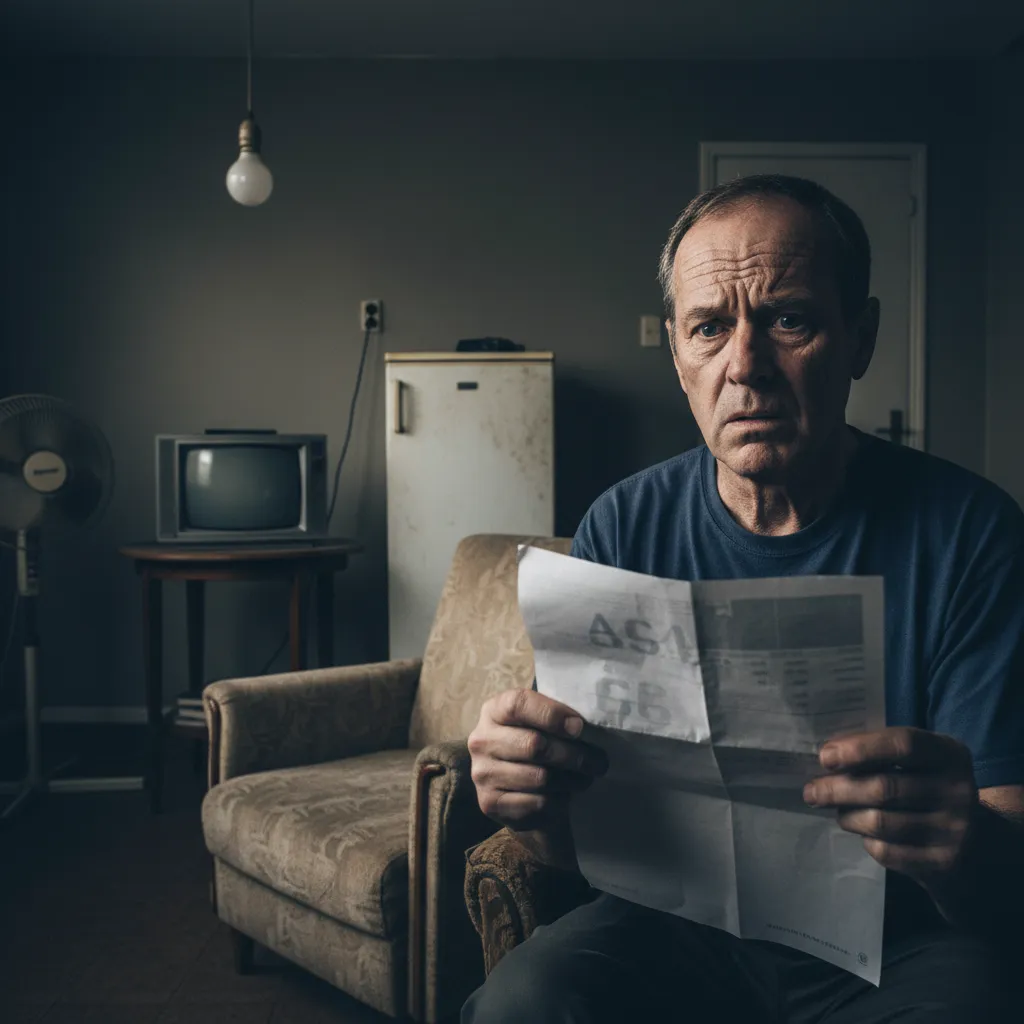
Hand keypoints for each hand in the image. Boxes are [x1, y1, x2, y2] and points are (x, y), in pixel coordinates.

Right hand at [468, 688, 607, 830]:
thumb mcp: (541, 724)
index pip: (519, 704)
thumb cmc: (537, 746)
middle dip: (574, 754)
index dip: (552, 714)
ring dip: (572, 780)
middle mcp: (481, 740)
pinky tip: (566, 796)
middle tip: (598, 761)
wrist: (519, 791)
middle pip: (534, 745)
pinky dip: (559, 802)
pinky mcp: (490, 803)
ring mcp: (482, 773)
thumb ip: (556, 717)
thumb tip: (581, 727)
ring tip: (586, 777)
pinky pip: (537, 803)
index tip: (580, 727)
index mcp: (494, 710)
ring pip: (540, 777)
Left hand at [803, 727, 978, 887]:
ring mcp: (955, 829)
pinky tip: (865, 833)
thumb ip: (878, 753)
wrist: (970, 842)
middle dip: (837, 789)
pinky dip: (866, 841)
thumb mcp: (915, 762)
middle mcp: (958, 789)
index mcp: (949, 753)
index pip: (903, 744)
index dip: (860, 749)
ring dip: (847, 816)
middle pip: (883, 788)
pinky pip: (886, 851)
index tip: (825, 757)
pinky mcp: (943, 862)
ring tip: (838, 812)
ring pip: (879, 822)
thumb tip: (828, 757)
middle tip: (810, 791)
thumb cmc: (924, 787)